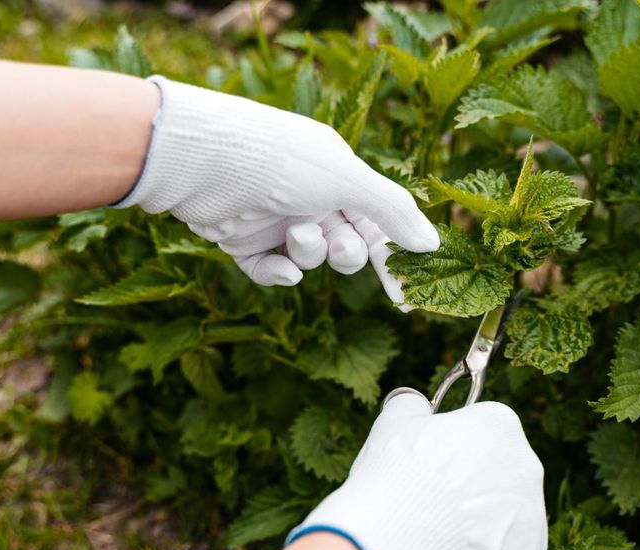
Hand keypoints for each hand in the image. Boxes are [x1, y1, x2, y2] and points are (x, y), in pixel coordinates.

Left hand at [114, 76, 439, 302]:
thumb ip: (393, 212)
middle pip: (346, 245)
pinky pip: (271, 271)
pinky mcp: (243, 240)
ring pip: (310, 257)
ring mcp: (275, 219)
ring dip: (309, 252)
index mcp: (338, 175)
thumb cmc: (282, 160)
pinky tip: (279, 268)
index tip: (405, 297)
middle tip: (337, 243)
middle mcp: (309, 196)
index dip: (392, 258)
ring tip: (295, 232)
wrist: (207, 163)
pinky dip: (278, 274)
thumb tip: (432, 244)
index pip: (377, 222)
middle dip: (345, 252)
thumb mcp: (349, 180)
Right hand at [287, 390, 547, 549]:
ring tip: (438, 535)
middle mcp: (528, 466)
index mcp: (501, 424)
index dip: (451, 450)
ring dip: (478, 526)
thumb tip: (414, 403)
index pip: (482, 433)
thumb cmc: (398, 473)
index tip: (429, 466)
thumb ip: (412, 406)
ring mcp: (532, 515)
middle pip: (498, 475)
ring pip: (504, 518)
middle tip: (432, 502)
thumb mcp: (395, 422)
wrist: (399, 537)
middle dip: (470, 488)